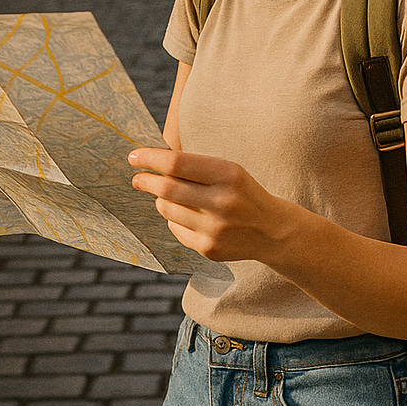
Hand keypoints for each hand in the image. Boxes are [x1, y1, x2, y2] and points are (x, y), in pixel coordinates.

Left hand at [128, 147, 299, 262]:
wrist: (272, 230)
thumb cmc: (242, 192)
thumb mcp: (228, 170)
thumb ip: (194, 166)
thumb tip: (151, 161)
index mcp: (228, 174)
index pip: (177, 164)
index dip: (150, 159)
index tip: (133, 156)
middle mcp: (222, 202)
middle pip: (166, 189)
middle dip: (146, 181)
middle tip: (137, 178)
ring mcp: (215, 229)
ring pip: (167, 210)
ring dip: (161, 201)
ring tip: (167, 196)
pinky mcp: (210, 249)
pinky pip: (176, 229)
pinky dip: (174, 219)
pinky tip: (187, 216)